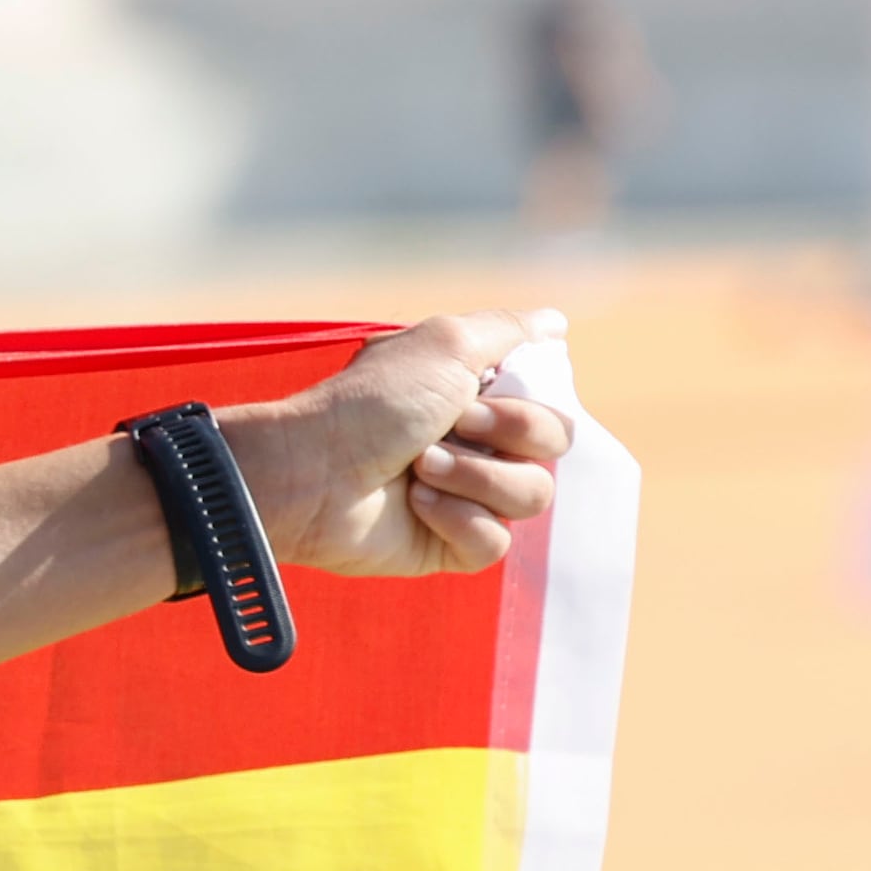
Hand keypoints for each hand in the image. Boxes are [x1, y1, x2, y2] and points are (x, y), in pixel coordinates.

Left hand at [236, 312, 571, 579]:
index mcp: (477, 396)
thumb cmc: (371, 404)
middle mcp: (477, 444)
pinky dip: (457, 521)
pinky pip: (494, 543)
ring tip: (419, 469)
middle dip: (507, 431)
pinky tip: (414, 507)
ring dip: (475, 476)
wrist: (313, 473)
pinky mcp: (446, 546)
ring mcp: (464, 497)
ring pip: (532, 495)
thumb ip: (508, 330)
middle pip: (554, 445)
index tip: (479, 391)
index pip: (551, 403)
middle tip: (448, 426)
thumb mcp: (446, 343)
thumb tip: (556, 324)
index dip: (526, 402)